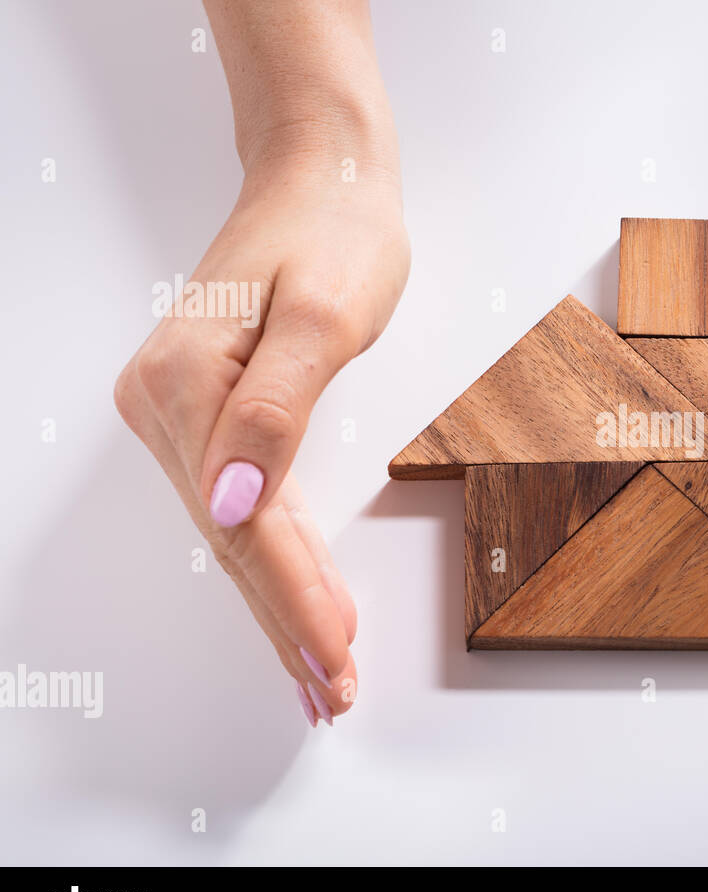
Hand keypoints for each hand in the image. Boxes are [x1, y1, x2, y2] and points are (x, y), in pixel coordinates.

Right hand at [114, 139, 408, 725]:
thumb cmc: (332, 230)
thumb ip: (274, 411)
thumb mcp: (324, 316)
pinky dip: (278, 558)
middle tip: (330, 692)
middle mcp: (166, 405)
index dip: (294, 599)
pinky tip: (302, 599)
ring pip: (236, 534)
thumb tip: (231, 506)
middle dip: (287, 624)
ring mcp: (179, 411)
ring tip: (320, 672)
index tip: (333, 657)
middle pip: (234, 543)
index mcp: (188, 385)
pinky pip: (242, 504)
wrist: (318, 176)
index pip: (247, 525)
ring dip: (281, 605)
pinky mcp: (205, 410)